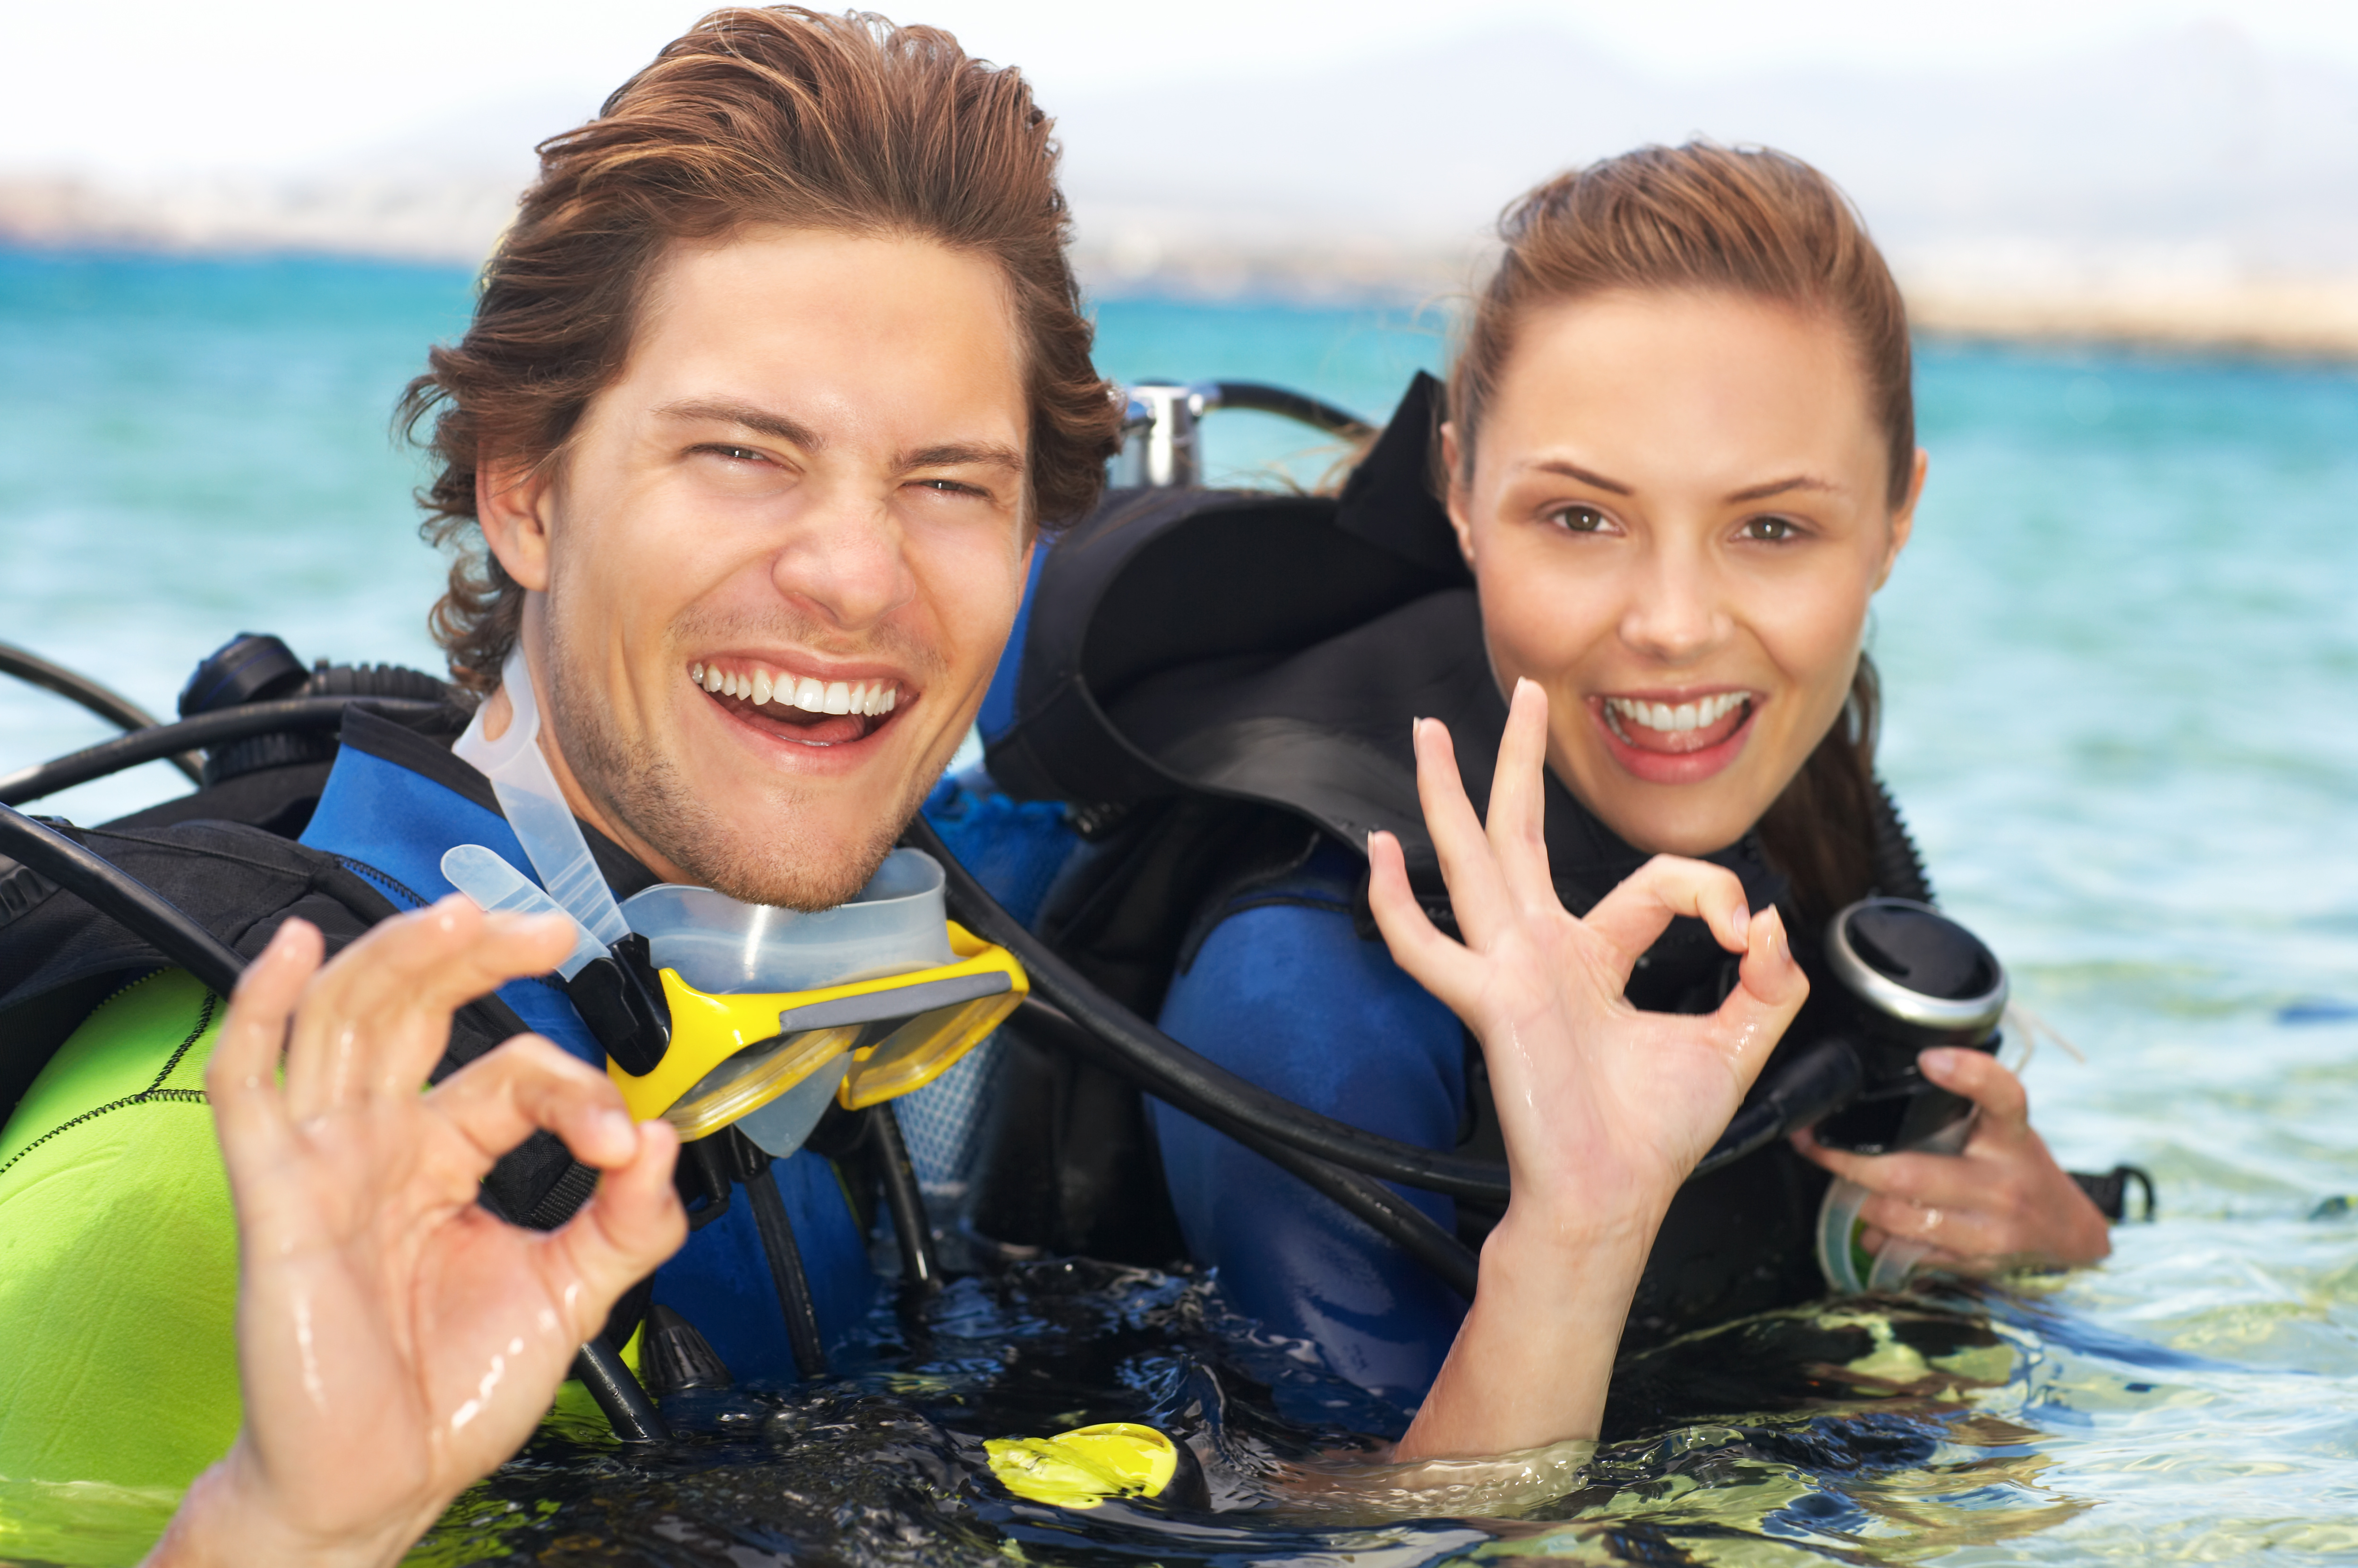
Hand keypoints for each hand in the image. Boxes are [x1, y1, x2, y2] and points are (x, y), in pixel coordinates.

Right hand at [146, 899, 686, 1567]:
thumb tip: (663, 1138)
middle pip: (416, 1006)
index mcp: (446, 1155)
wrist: (379, 1486)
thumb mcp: (572, 1295)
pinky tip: (289, 950)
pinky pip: (248, 1088)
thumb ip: (629, 1222)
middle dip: (476, 952)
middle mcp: (380, 1142)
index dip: (576, 1090)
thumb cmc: (450, 1392)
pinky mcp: (274, 1199)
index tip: (621, 1144)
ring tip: (457, 914)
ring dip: (398, 955)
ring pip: (344, 1019)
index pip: (513, 1073)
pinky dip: (261, 1010)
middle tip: (543, 928)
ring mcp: (322, 1162)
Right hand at [1367, 680, 1807, 1459]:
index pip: (1654, 881)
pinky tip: (1378, 854)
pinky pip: (1426, 948)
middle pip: (1524, 832)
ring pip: (1471, 861)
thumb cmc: (1654, 1135)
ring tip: (1429, 733)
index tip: (1747, 933)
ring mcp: (1509, 971)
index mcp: (1593, 956)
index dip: (1711, 891)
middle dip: (1520, 759)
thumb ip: (1766, 983)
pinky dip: (1396, 904)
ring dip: (1448, 794)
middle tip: (1524, 688)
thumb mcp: (1736, 1044)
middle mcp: (1542, 950)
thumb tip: (1769, 924)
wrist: (1617, 1200)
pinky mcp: (1490, 1002)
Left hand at [1792, 1045, 2109, 1273]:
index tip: (1929, 1059)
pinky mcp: (1973, 1265)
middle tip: (1813, 1143)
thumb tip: (1885, 1084)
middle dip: (1848, 1160)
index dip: (1969, 1075)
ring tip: (1842, 1181)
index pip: (2001, 1097)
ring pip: (1898, 1218)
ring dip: (1857, 1201)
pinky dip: (1877, 1239)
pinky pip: (1905, 1253)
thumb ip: (1959, 1106)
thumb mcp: (2002, 1128)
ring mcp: (1989, 1231)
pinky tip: (1871, 1225)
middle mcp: (2003, 1184)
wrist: (2067, 1233)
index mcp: (2012, 1137)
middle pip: (1911, 1174)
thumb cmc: (2017, 1168)